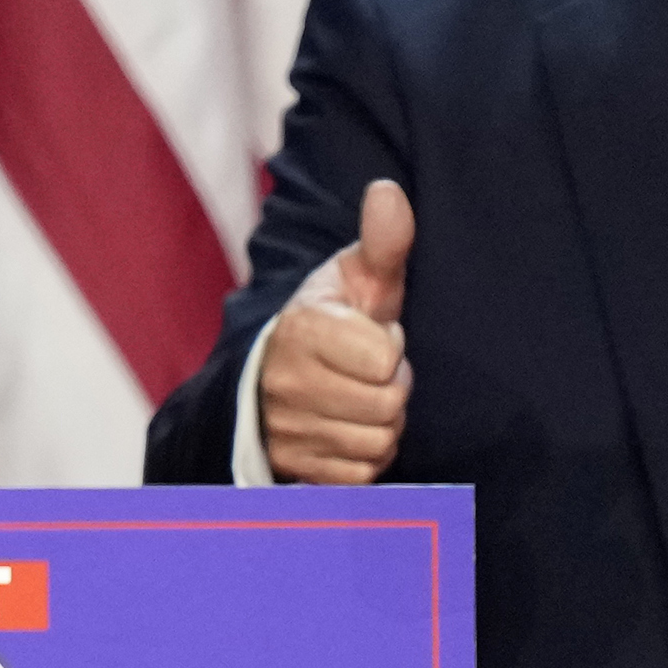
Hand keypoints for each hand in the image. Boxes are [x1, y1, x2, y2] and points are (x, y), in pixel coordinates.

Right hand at [258, 180, 413, 484]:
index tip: (371, 335)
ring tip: (357, 397)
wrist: (276, 374)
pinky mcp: (292, 468)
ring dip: (380, 424)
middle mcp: (284, 381)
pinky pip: (361, 475)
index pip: (384, 359)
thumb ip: (382, 241)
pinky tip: (348, 428)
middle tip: (368, 371)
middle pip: (386, 406)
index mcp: (302, 327)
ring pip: (376, 443)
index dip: (391, 348)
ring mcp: (285, 428)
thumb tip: (388, 191)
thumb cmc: (333, 319)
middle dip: (390, 388)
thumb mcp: (359, 277)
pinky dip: (365, 457)